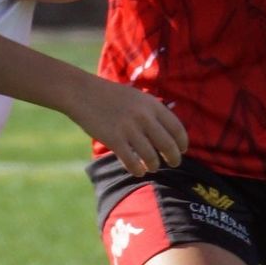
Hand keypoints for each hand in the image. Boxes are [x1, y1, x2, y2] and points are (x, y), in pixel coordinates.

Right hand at [69, 78, 188, 176]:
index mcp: (152, 104)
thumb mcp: (137, 98)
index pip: (176, 128)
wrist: (83, 92)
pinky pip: (132, 162)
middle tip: (173, 163)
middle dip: (173, 158)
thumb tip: (168, 133)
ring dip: (154, 165)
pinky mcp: (114, 139)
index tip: (182, 150)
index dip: (182, 142)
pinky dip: (138, 170)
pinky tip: (138, 171)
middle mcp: (143, 116)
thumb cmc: (111, 96)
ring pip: (151, 157)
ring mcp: (129, 128)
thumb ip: (152, 112)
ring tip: (153, 167)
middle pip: (167, 145)